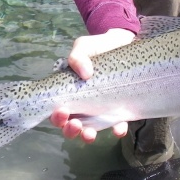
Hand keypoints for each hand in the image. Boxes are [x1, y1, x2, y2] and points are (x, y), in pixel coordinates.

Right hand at [50, 28, 134, 142]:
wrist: (123, 44)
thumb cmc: (98, 47)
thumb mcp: (84, 46)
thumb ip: (78, 56)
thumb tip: (85, 73)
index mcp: (70, 92)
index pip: (58, 110)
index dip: (57, 116)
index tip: (63, 111)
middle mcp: (83, 105)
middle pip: (70, 125)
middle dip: (70, 130)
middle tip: (75, 125)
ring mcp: (101, 109)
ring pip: (90, 130)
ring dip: (87, 135)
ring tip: (90, 134)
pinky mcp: (118, 110)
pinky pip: (117, 125)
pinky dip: (117, 130)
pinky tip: (119, 129)